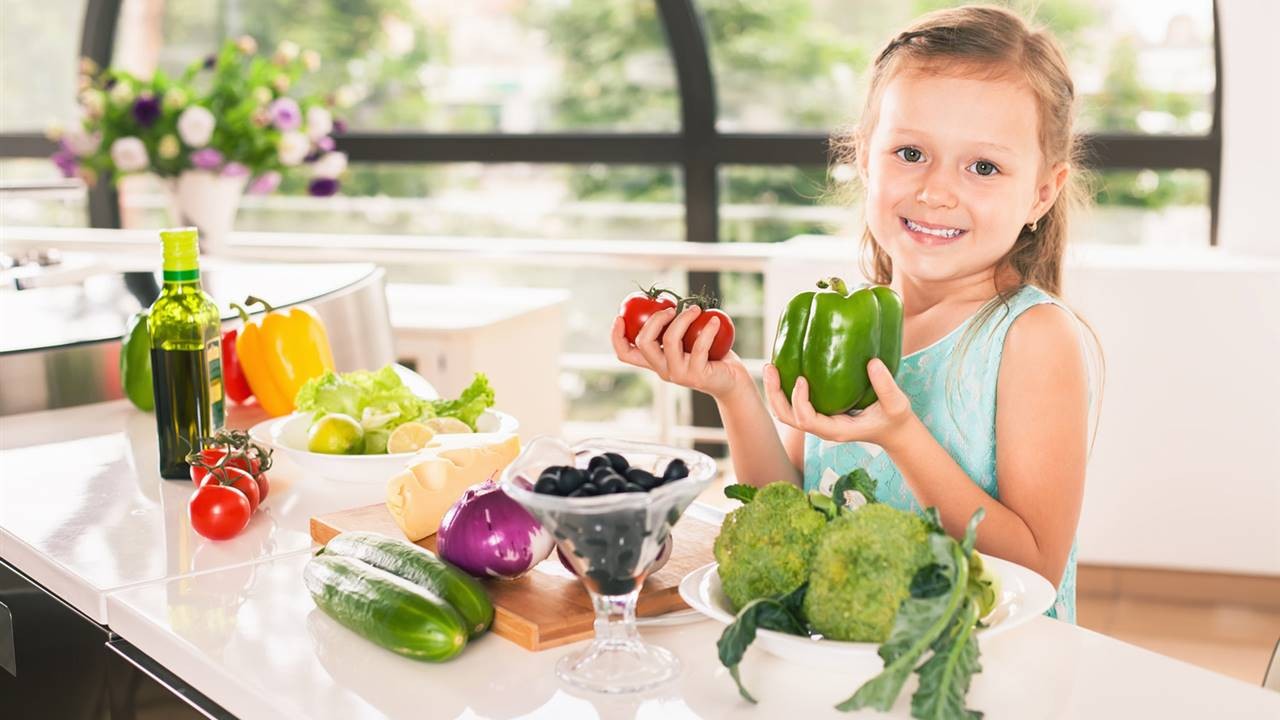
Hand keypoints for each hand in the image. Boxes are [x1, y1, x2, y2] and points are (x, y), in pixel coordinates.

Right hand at [611, 305, 747, 399]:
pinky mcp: (696, 376)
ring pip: (670, 341)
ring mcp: (678, 374)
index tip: (620, 316)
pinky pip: (699, 347)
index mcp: (655, 361)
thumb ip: (676, 325)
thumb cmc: (712, 356)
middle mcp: (662, 370)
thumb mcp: (688, 339)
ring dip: (683, 318)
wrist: (732, 381)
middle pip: (644, 343)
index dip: (616, 337)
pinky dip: (708, 330)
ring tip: (696, 309)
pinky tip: (715, 320)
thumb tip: (666, 298)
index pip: (625, 354)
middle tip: (671, 309)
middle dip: (654, 319)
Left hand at [762, 358, 915, 446]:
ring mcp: (819, 421)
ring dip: (775, 391)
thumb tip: (872, 362)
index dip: (799, 401)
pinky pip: (795, 404)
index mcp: (836, 430)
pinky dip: (786, 389)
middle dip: (775, 394)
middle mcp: (822, 428)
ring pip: (787, 412)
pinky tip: (787, 367)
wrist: (893, 431)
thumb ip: (886, 386)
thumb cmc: (895, 419)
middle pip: (787, 417)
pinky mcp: (820, 412)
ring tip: (771, 366)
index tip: (802, 378)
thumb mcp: (897, 404)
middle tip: (771, 367)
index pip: (807, 421)